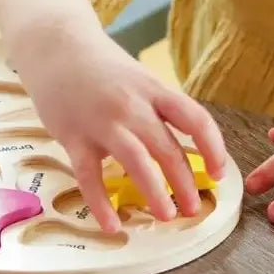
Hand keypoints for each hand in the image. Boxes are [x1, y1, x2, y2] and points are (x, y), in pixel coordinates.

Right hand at [7, 18, 228, 233]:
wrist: (55, 47)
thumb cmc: (101, 68)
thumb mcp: (140, 79)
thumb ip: (160, 108)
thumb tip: (188, 145)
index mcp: (154, 90)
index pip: (195, 119)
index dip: (213, 148)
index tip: (217, 173)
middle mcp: (132, 106)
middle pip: (168, 148)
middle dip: (185, 183)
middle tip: (193, 209)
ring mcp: (102, 122)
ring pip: (136, 162)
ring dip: (155, 193)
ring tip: (166, 217)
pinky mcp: (73, 137)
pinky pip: (89, 177)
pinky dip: (101, 204)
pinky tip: (113, 226)